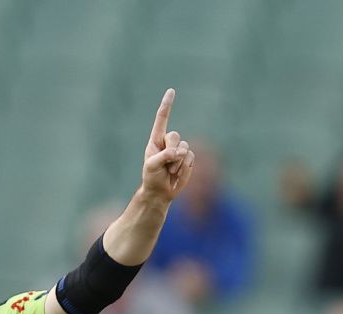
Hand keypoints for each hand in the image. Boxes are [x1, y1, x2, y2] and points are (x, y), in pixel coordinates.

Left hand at [139, 88, 194, 204]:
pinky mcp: (188, 158)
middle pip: (175, 136)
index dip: (167, 105)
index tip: (171, 91)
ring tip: (170, 171)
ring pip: (184, 147)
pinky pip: (190, 157)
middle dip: (172, 150)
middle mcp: (168, 142)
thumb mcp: (152, 166)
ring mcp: (179, 150)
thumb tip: (179, 151)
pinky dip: (184, 167)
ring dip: (177, 162)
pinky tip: (177, 173)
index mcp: (156, 140)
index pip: (162, 120)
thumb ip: (163, 156)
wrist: (160, 192)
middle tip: (166, 164)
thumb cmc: (152, 177)